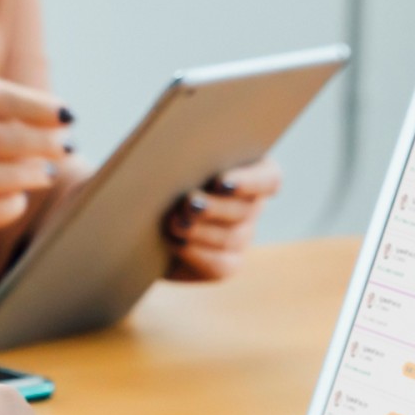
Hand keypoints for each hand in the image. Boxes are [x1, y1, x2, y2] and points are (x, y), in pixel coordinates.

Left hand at [162, 157, 281, 280]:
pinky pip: (219, 264)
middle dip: (216, 207)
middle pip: (248, 209)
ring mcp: (242, 236)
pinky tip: (175, 242)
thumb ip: (184, 152)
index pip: (268, 178)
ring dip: (202, 230)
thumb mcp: (172, 158)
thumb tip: (174, 151)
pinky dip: (195, 252)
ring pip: (232, 237)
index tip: (222, 182)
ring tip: (176, 222)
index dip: (250, 182)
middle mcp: (251, 205)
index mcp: (249, 170)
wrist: (147, 215)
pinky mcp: (226, 263)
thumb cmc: (162, 172)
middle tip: (190, 203)